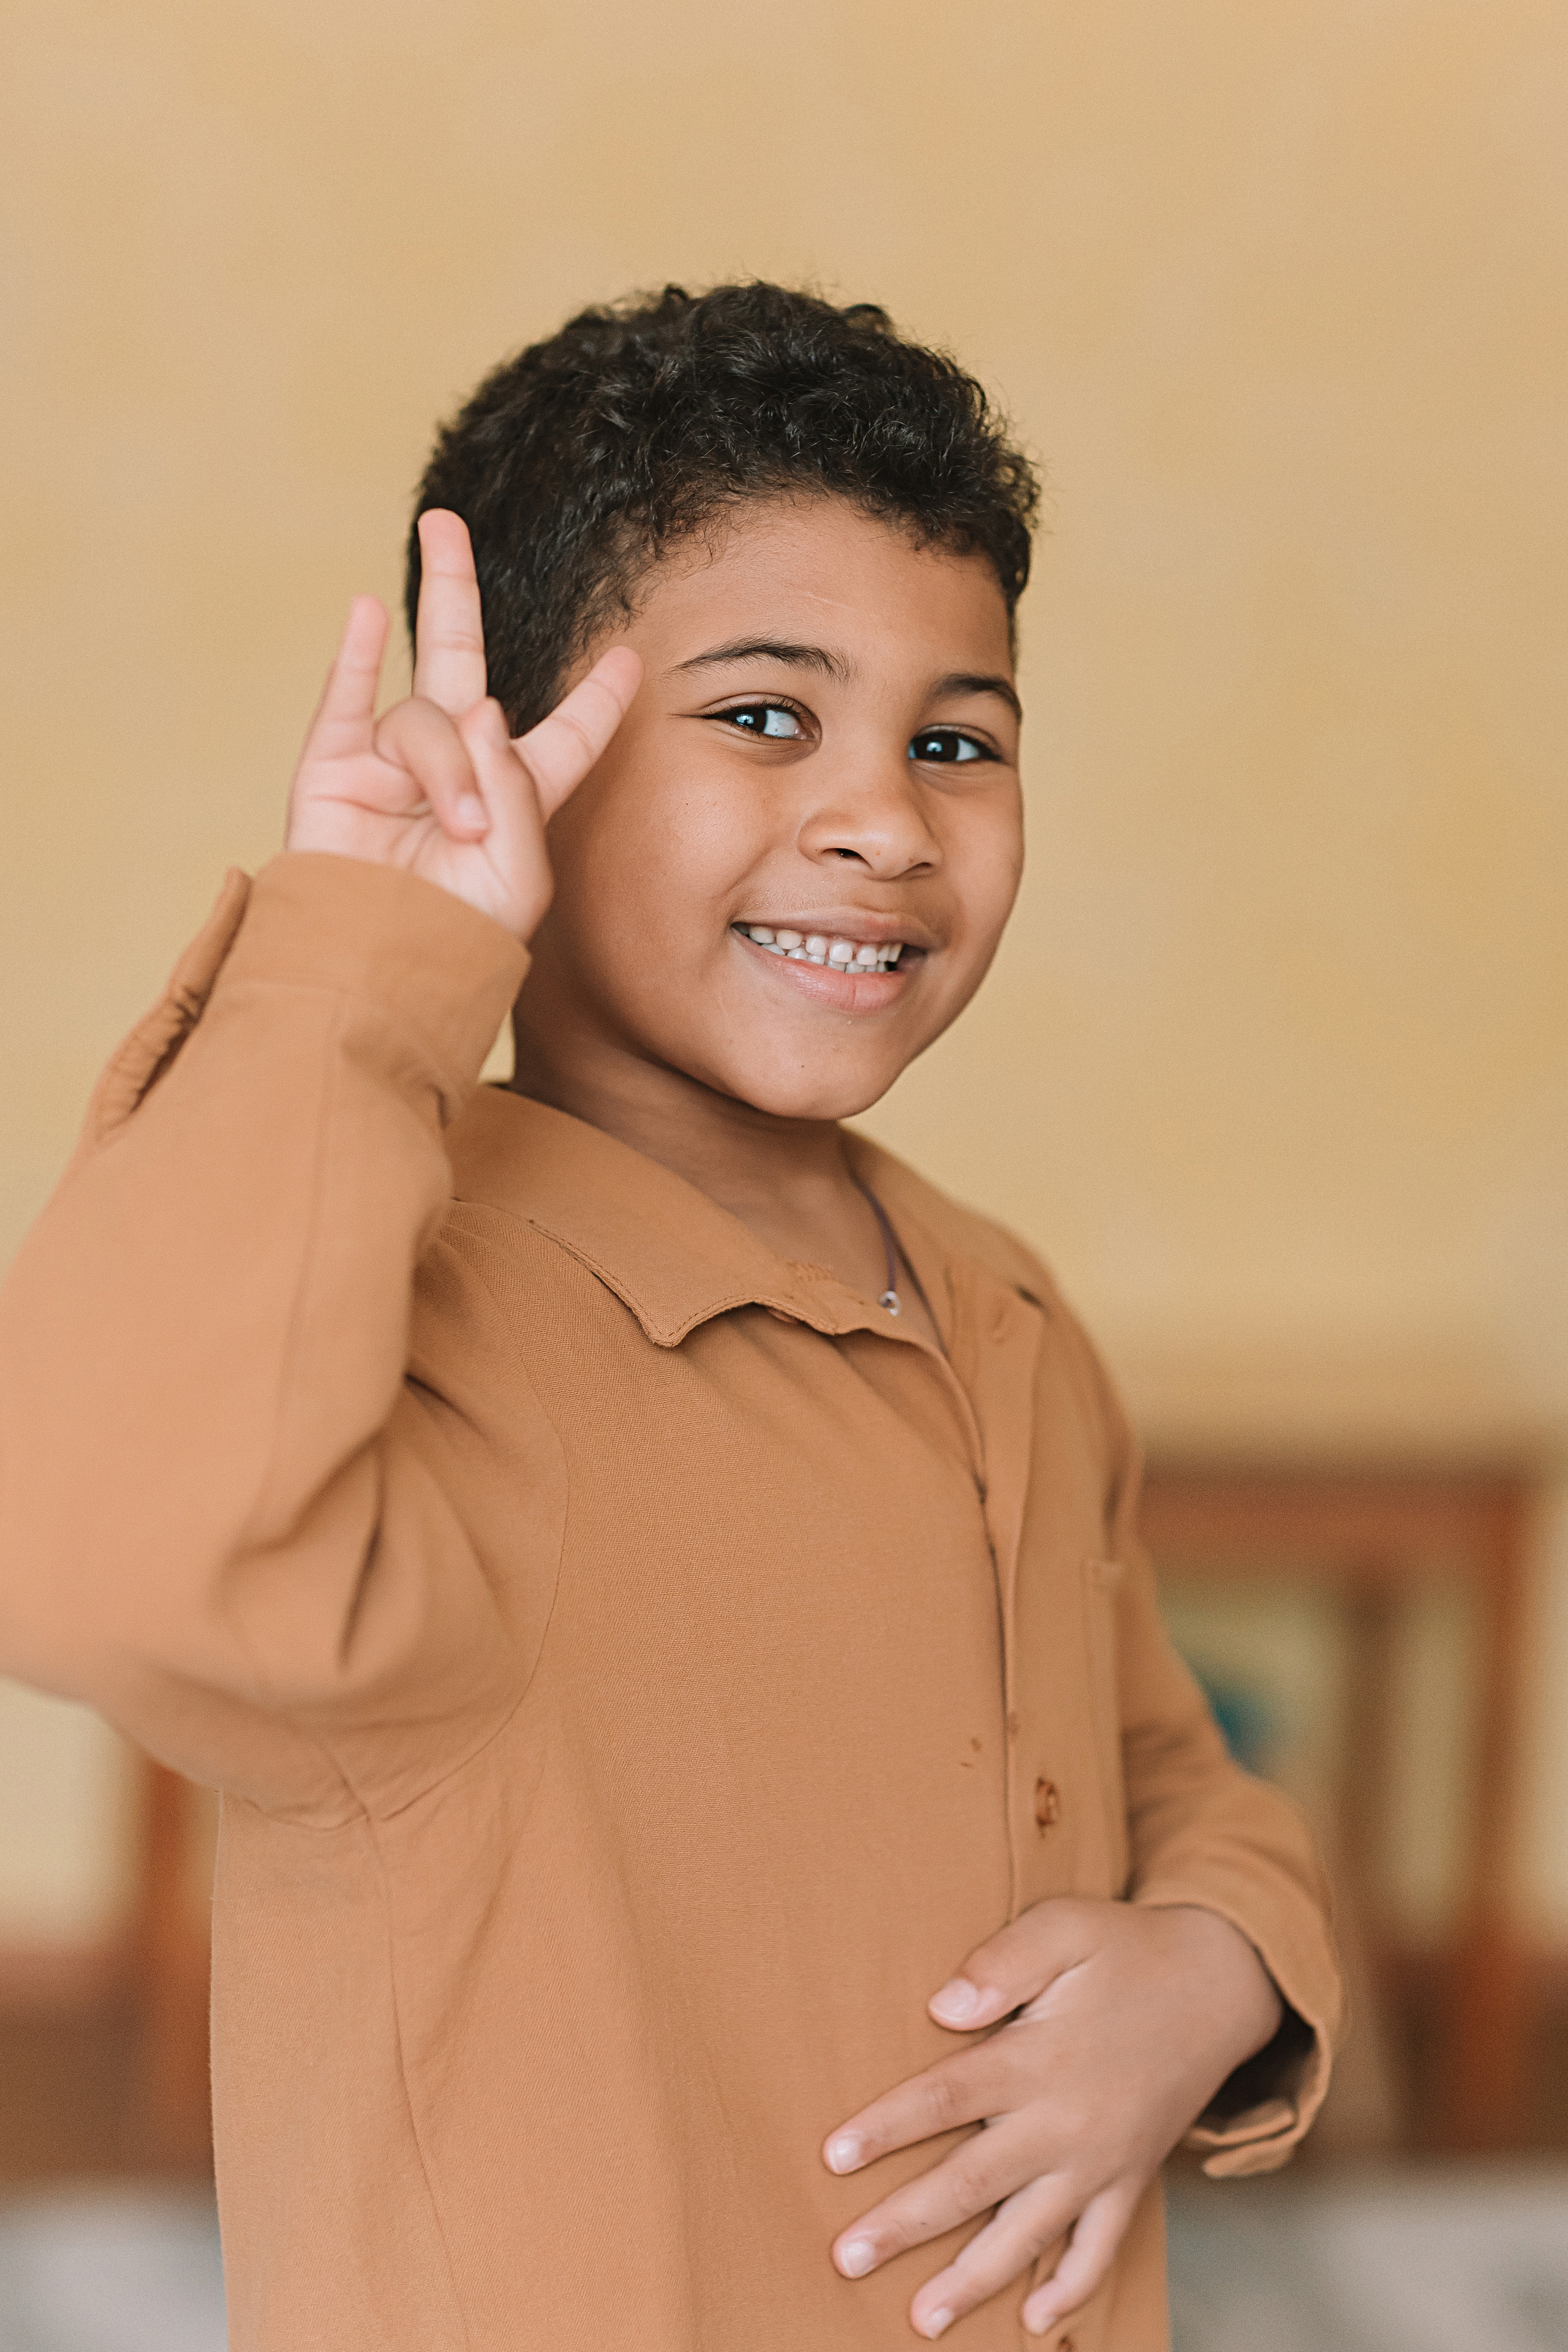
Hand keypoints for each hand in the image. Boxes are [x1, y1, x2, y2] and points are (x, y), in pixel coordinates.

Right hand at [285, 510, 641, 940]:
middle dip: (454, 589)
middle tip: (445, 520)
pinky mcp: (333, 775)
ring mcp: (388, 768)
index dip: (596, 701)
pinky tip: (367, 611)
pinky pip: (343, 702)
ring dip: (448, 770)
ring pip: (427, 720)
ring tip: (454, 827)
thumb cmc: (457, 944)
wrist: (379, 980)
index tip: (628, 660)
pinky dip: (353, 656)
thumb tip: (478, 709)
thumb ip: (516, 790)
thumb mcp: (520, 875)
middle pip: (461, 662)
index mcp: (514, 800)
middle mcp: (454, 770)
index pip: (564, 737)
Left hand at [824, 1900, 1283, 2338]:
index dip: (887, 2128)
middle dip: (905, 2224)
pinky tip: (1035, 2321)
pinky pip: (1101, 2248)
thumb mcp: (1065, 1927)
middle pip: (972, 2182)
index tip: (834, 2157)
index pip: (947, 2099)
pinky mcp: (1132, 2178)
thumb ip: (1002, 1961)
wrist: (1220, 1981)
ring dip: (972, 2280)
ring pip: (1027, 2234)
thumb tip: (943, 2006)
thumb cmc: (1126, 1948)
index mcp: (1039, 2057)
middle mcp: (1066, 2122)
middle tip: (846, 2258)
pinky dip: (1071, 2289)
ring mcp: (1101, 2160)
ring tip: (920, 2321)